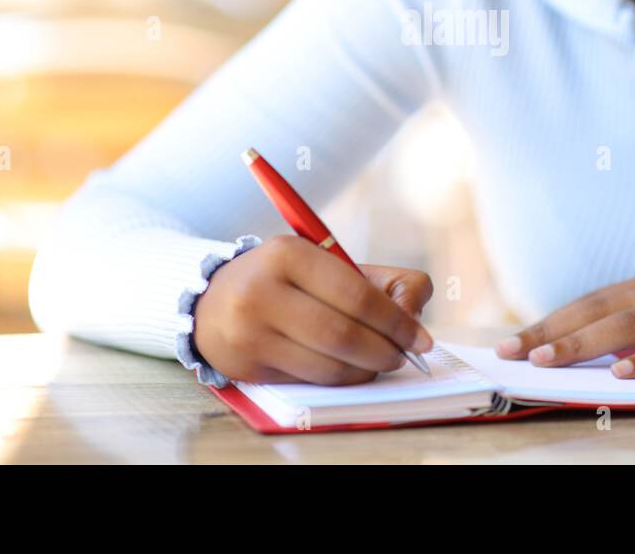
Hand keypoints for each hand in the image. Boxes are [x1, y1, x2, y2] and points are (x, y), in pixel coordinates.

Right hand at [193, 234, 433, 384]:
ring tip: (378, 362)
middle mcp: (263, 291)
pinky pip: (308, 380)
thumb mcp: (329, 263)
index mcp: (289, 254)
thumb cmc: (286, 281)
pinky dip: (338, 378)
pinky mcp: (246, 365)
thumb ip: (382, 282)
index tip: (420, 338)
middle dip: (385, 351)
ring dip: (365, 370)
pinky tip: (346, 368)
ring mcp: (250, 331)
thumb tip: (414, 317)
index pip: (357, 296)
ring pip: (328, 365)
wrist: (213, 301)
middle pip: (343, 335)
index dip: (396, 322)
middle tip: (403, 356)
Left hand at [494, 265, 634, 377]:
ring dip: (582, 343)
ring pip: (627, 326)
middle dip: (550, 331)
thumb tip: (595, 348)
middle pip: (597, 309)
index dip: (552, 319)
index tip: (516, 340)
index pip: (592, 301)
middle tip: (512, 352)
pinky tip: (620, 372)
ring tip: (546, 361)